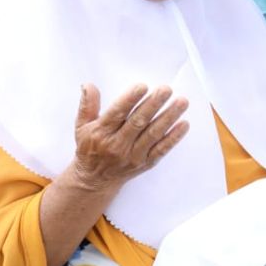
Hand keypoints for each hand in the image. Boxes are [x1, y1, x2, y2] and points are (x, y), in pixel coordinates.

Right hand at [70, 83, 189, 191]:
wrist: (95, 180)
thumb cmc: (90, 148)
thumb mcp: (82, 126)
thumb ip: (88, 105)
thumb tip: (88, 85)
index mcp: (101, 133)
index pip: (117, 113)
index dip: (130, 99)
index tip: (142, 87)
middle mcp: (117, 145)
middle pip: (138, 122)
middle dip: (153, 104)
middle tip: (166, 90)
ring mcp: (133, 155)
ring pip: (153, 134)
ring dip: (169, 117)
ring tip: (181, 102)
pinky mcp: (145, 163)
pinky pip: (162, 149)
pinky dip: (174, 137)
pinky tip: (184, 124)